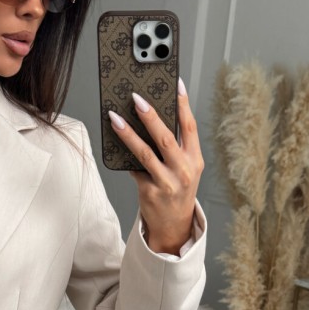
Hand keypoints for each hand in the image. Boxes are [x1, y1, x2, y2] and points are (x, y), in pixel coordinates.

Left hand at [108, 81, 203, 253]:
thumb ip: (175, 147)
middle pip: (165, 138)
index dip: (183, 104)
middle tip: (136, 98)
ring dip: (128, 134)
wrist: (174, 225)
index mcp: (195, 159)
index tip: (176, 84)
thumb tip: (151, 118)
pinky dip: (124, 156)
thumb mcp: (185, 168)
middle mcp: (183, 170)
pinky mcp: (149, 192)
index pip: (190, 127)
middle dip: (150, 116)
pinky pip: (134, 169)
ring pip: (145, 153)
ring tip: (115, 118)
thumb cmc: (178, 190)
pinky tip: (114, 142)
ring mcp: (166, 182)